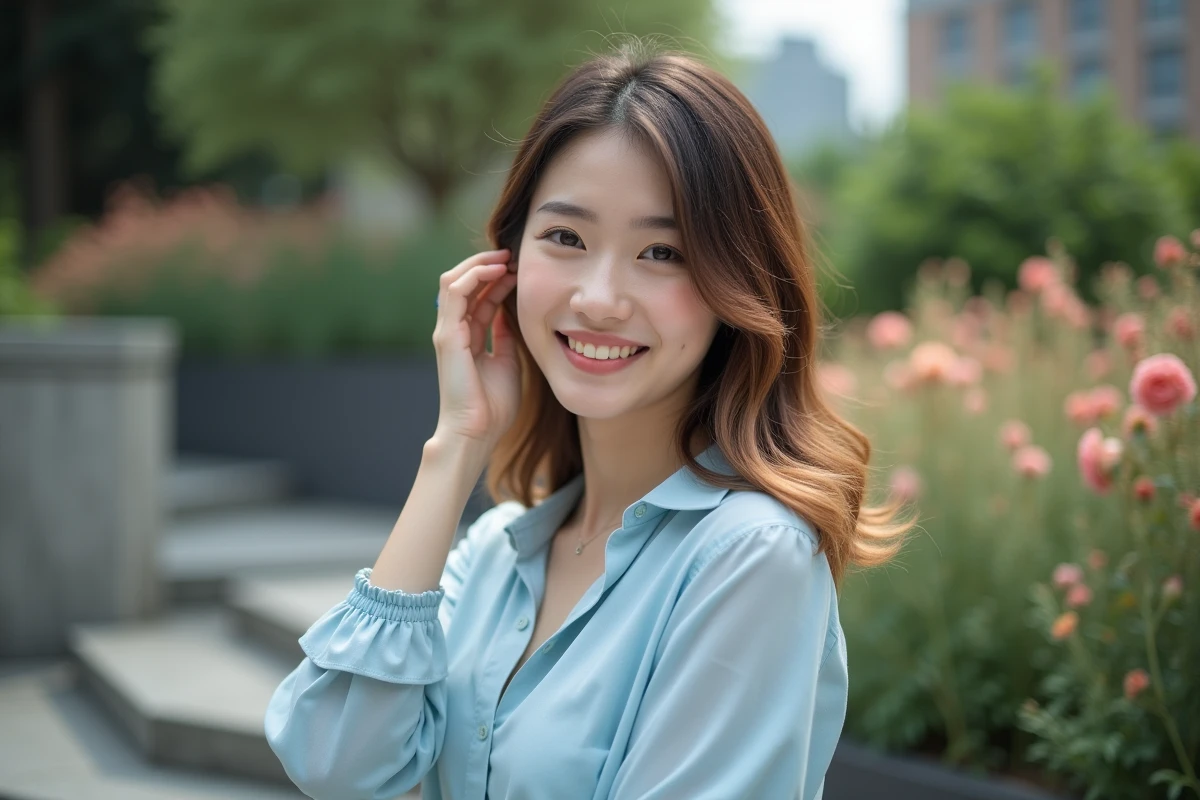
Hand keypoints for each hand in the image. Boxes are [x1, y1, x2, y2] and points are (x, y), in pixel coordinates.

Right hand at [431, 248, 520, 447]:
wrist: (477, 431)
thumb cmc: (493, 405)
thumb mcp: (507, 362)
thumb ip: (504, 337)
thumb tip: (509, 316)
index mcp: (468, 337)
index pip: (478, 296)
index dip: (498, 278)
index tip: (521, 268)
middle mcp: (454, 330)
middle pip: (463, 283)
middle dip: (486, 264)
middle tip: (512, 254)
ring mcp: (447, 331)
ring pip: (453, 281)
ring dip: (478, 264)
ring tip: (504, 257)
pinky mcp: (446, 335)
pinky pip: (453, 293)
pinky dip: (473, 276)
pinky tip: (495, 270)